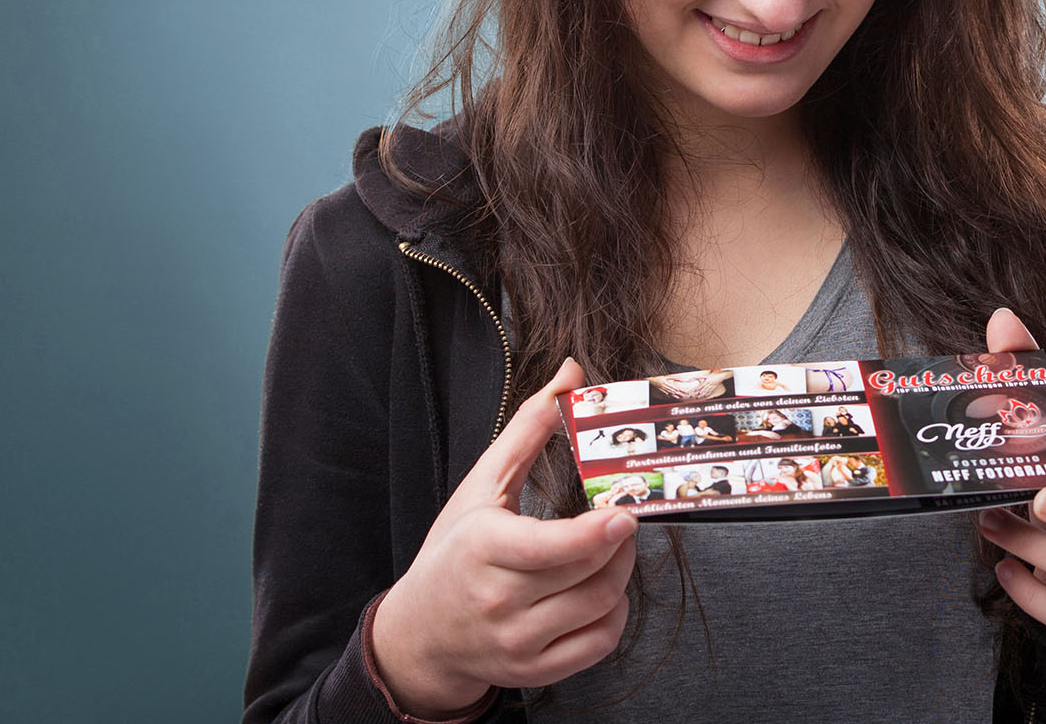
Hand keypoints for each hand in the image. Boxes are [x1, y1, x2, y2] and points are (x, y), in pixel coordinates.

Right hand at [371, 358, 638, 715]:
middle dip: (618, 541)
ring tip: (612, 547)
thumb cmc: (452, 553)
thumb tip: (570, 374)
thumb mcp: (480, 486)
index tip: (625, 513)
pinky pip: (598, 644)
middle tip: (621, 517)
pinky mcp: (534, 671)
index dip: (596, 533)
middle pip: (587, 573)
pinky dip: (614, 614)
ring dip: (621, 572)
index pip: (550, 548)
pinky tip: (603, 588)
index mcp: (482, 550)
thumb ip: (526, 429)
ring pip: (600, 607)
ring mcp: (517, 643)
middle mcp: (498, 602)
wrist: (420, 634)